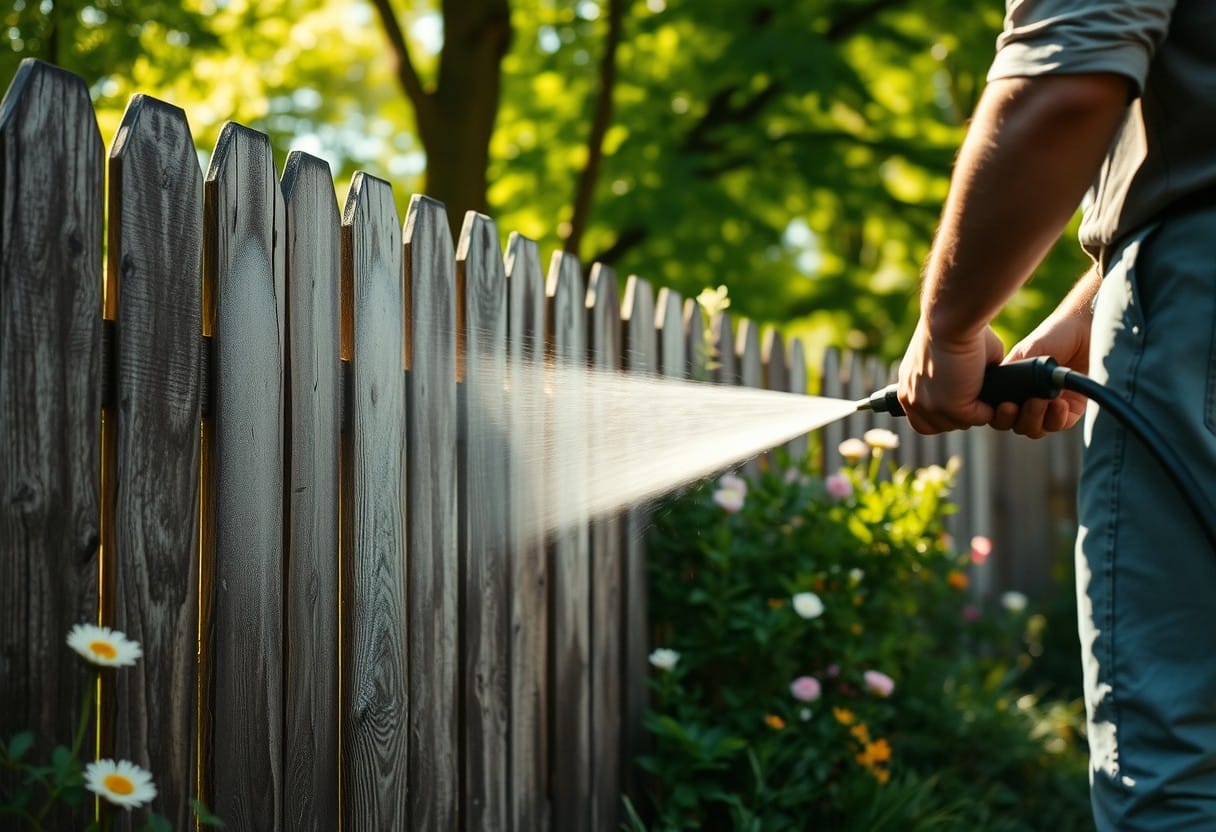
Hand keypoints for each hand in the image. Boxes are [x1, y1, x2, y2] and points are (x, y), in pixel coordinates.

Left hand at [897, 320, 1004, 433]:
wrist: (951, 318)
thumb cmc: (954, 325)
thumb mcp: (948, 357)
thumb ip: (956, 376)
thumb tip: (978, 384)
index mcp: (908, 385)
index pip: (921, 418)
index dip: (943, 413)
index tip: (959, 400)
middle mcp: (911, 398)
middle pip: (940, 424)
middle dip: (960, 414)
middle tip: (975, 394)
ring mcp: (929, 405)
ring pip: (959, 423)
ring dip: (975, 411)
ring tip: (984, 392)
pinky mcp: (950, 406)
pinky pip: (976, 418)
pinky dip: (987, 409)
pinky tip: (991, 393)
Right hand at [988, 307, 1090, 437]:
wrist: (1085, 330)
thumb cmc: (1054, 335)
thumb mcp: (1027, 351)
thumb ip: (1013, 371)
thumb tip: (1001, 391)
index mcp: (1011, 388)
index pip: (996, 412)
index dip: (997, 415)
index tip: (1006, 406)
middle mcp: (1027, 401)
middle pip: (1014, 425)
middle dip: (1017, 419)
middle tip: (1025, 404)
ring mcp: (1048, 408)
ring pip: (1034, 430)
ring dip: (1036, 419)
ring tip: (1043, 401)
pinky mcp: (1070, 411)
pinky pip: (1059, 425)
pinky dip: (1057, 418)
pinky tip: (1060, 403)